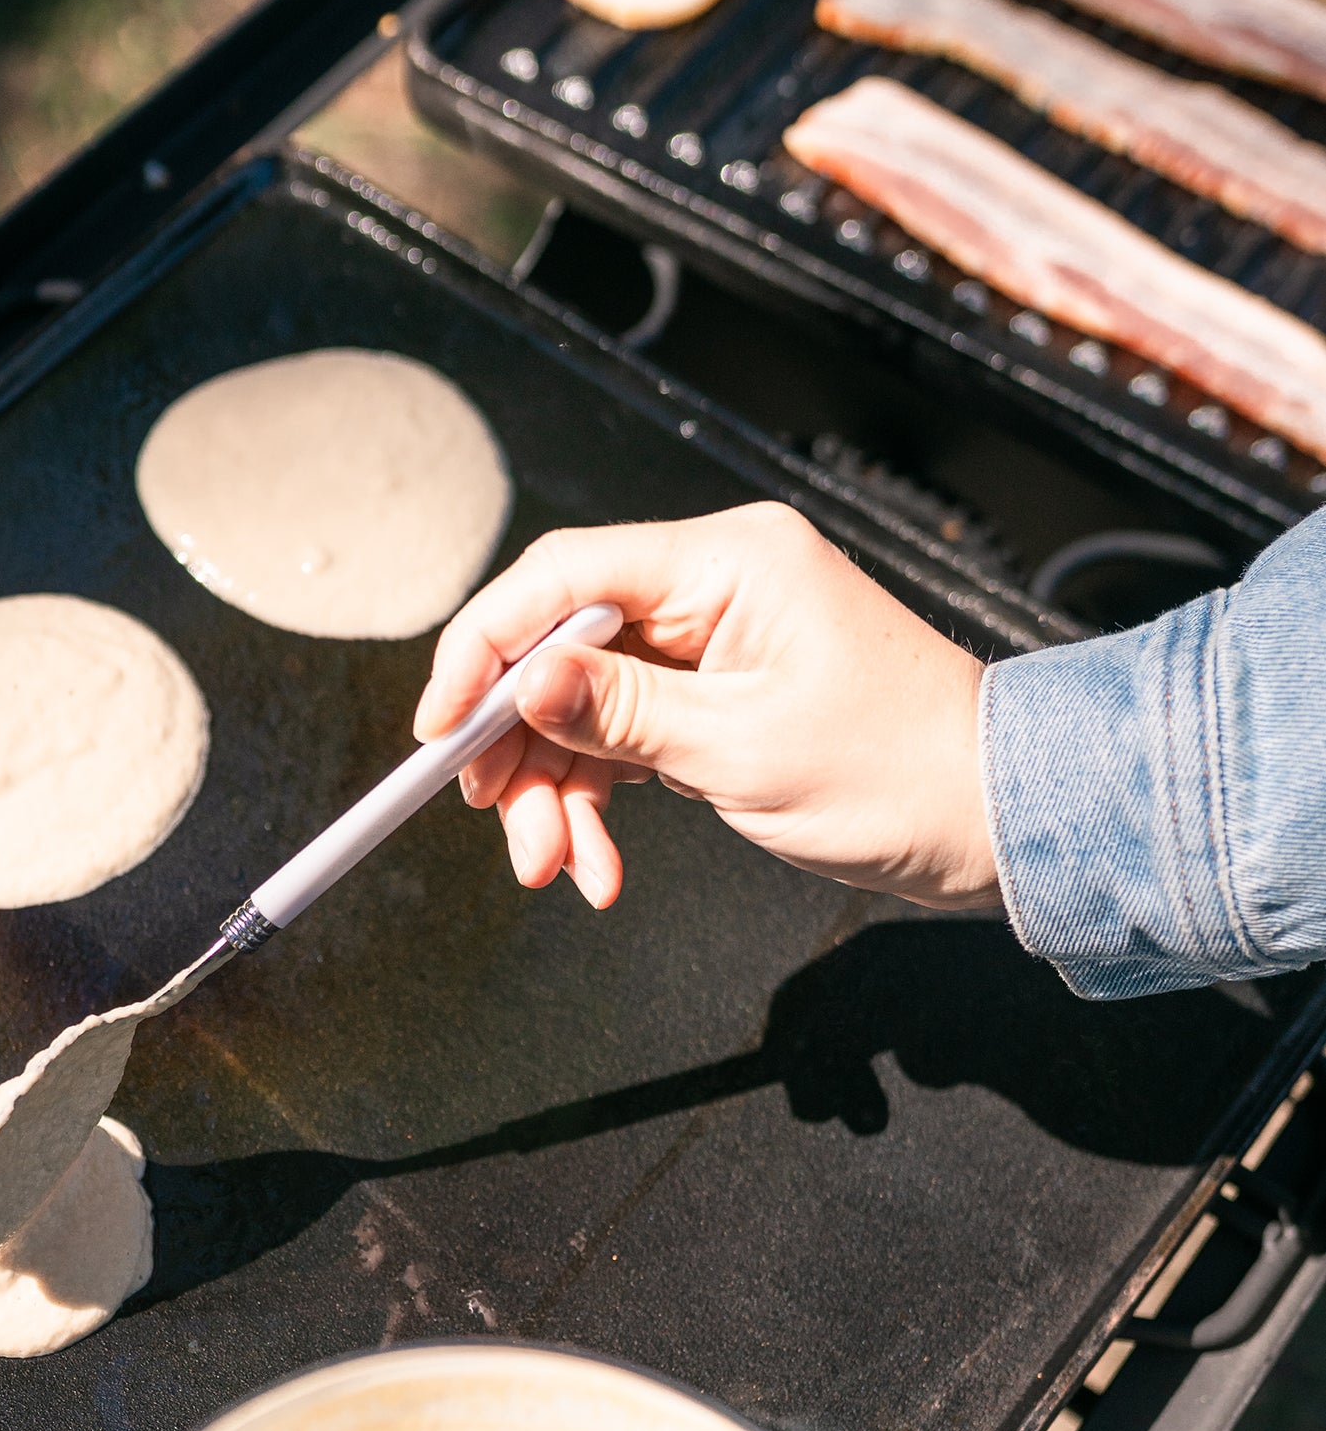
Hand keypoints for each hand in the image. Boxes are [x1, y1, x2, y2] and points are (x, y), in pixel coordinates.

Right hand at [417, 507, 1002, 916]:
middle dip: (523, 748)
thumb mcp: (739, 748)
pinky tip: (599, 865)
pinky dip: (603, 801)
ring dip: (559, 792)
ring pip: (586, 705)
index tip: (441, 728)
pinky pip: (626, 737)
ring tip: (558, 869)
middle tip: (503, 826)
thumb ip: (618, 712)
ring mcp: (716, 641)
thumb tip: (520, 682)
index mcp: (728, 561)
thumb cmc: (897, 771)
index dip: (485, 647)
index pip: (563, 576)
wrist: (988, 818)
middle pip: (562, 650)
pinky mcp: (719, 694)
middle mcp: (716, 585)